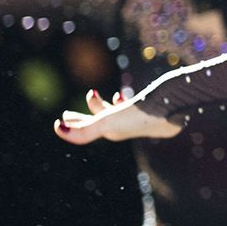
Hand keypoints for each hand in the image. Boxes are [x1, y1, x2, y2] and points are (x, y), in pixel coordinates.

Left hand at [53, 89, 180, 144]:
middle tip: (68, 112)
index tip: (59, 120)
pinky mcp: (145, 112)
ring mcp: (133, 119)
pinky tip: (122, 96)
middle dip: (83, 115)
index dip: (72, 125)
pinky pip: (127, 109)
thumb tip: (57, 128)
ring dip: (101, 106)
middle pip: (96, 121)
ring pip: (111, 113)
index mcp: (110, 130)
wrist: (169, 110)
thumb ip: (83, 129)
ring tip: (97, 95)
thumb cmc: (136, 116)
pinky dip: (119, 104)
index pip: (85, 130)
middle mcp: (121, 126)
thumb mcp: (105, 122)